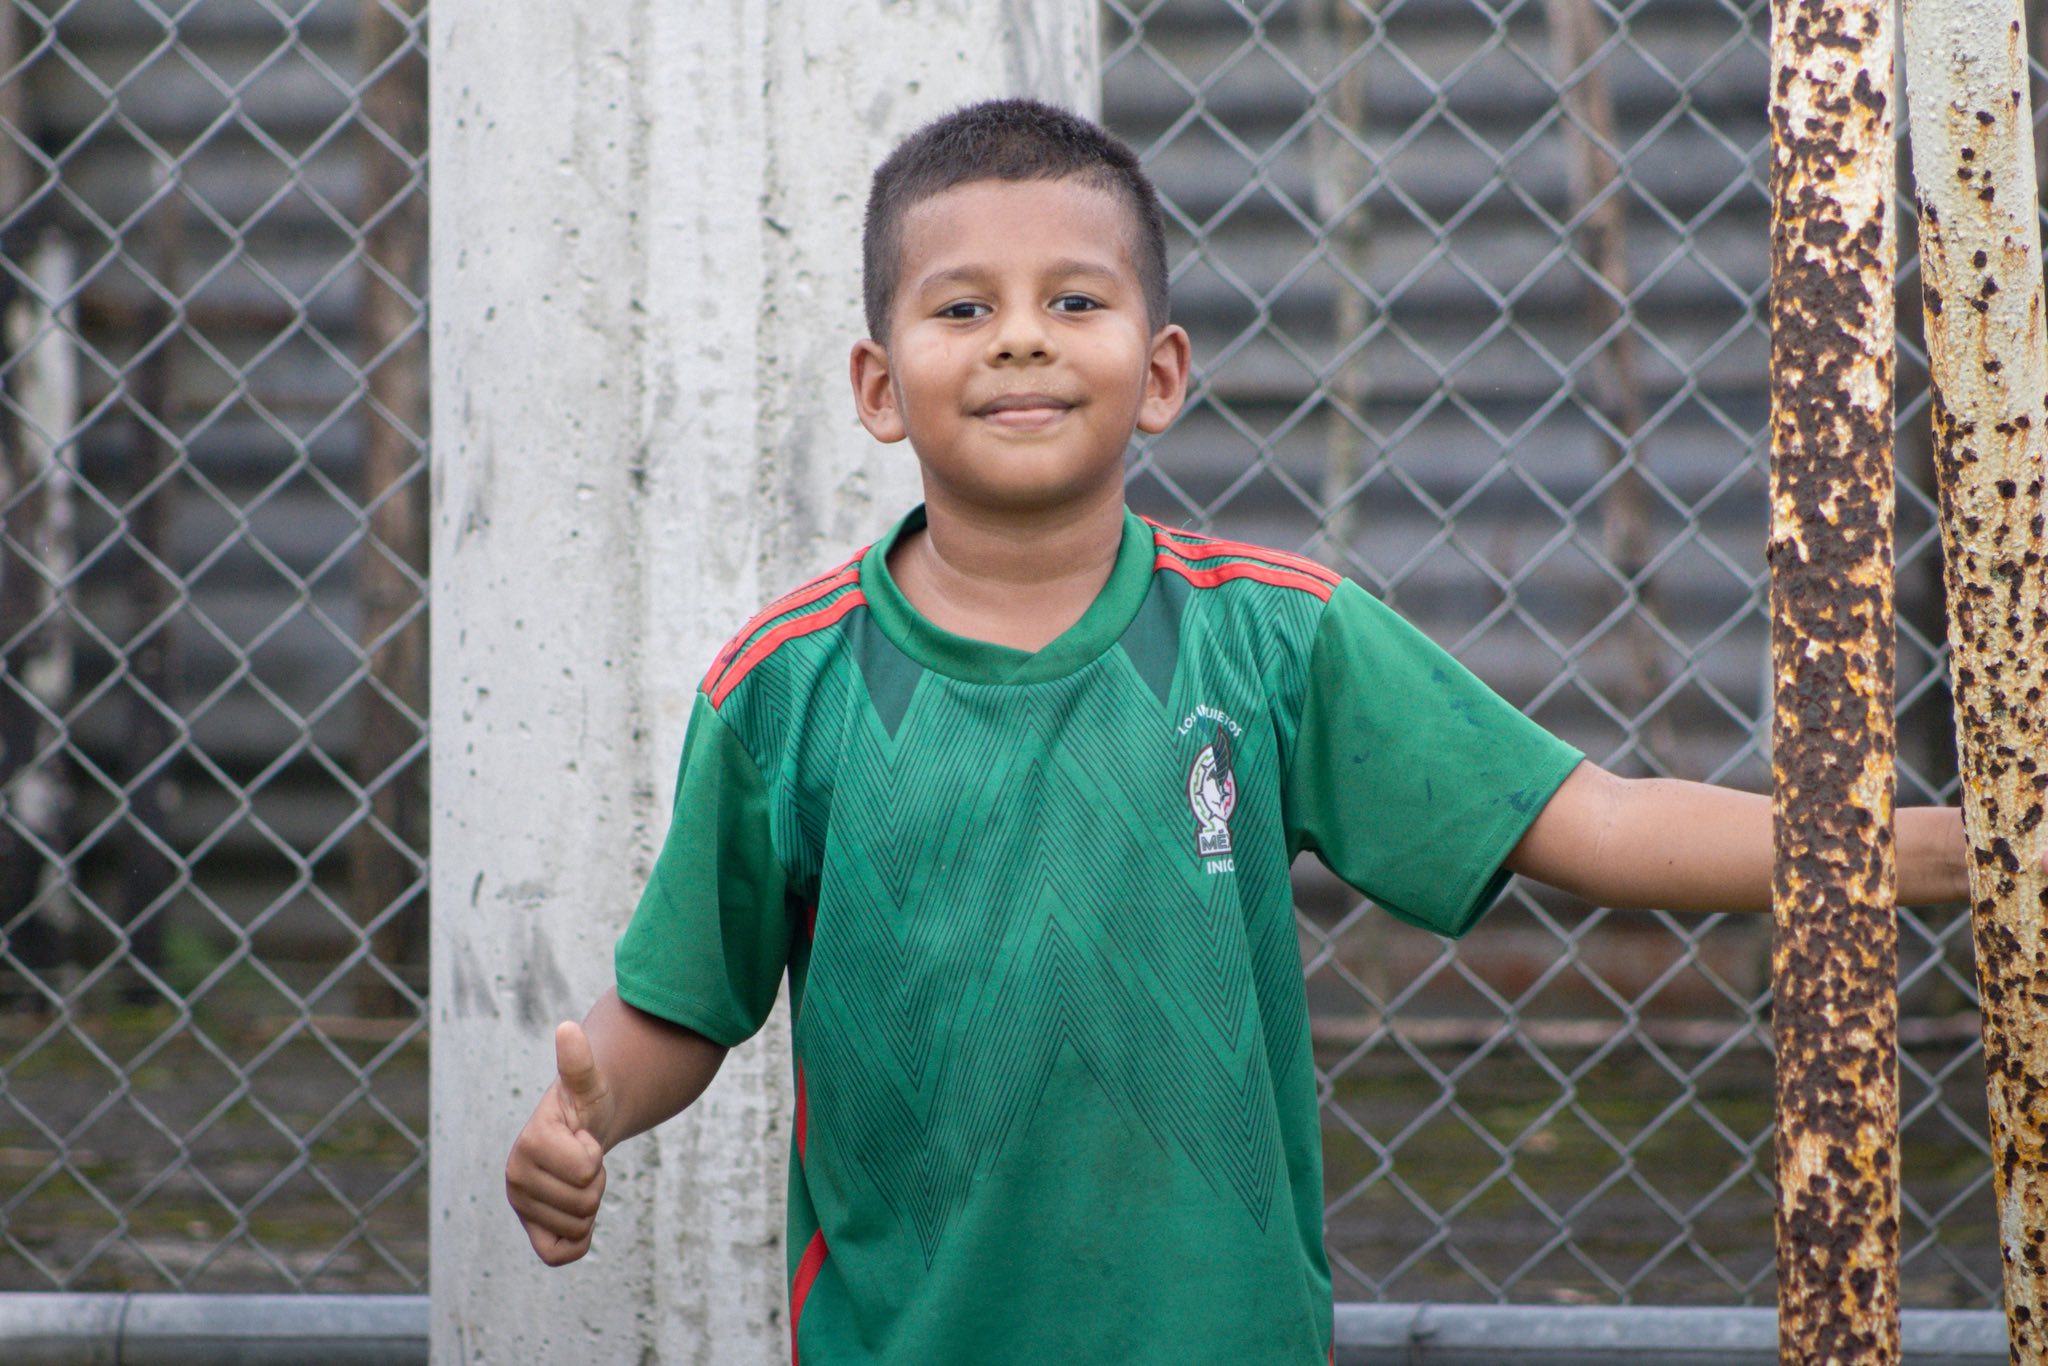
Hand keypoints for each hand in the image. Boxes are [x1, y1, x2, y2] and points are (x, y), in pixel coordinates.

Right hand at [505, 1020, 615, 1265]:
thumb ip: (579, 1061)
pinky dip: (580, 1238)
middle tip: (583, 1159)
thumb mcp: (588, 1081)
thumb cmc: (586, 1103)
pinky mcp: (531, 1232)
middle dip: (596, 1180)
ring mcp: (521, 1208)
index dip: (596, 1155)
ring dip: (590, 1203)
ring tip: (578, 1176)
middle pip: (586, 1201)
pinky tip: (575, 1212)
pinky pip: (563, 1255)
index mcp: (527, 1144)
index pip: (586, 1171)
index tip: (583, 1138)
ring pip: (580, 1226)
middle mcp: (515, 1179)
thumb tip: (568, 1029)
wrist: (584, 1127)